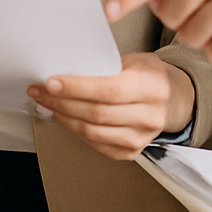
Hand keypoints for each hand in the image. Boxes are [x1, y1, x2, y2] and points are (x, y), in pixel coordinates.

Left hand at [26, 52, 195, 160]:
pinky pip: (95, 143)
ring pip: (92, 131)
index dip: (76, 87)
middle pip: (97, 113)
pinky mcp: (131, 152)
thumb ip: (106, 64)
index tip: (51, 81)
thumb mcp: (134, 59)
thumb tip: (65, 65)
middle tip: (40, 90)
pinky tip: (63, 116)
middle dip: (62, 102)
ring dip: (63, 116)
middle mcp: (151, 115)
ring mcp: (142, 137)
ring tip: (46, 103)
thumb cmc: (147, 75)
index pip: (109, 89)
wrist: (170, 100)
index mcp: (153, 86)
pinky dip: (74, 129)